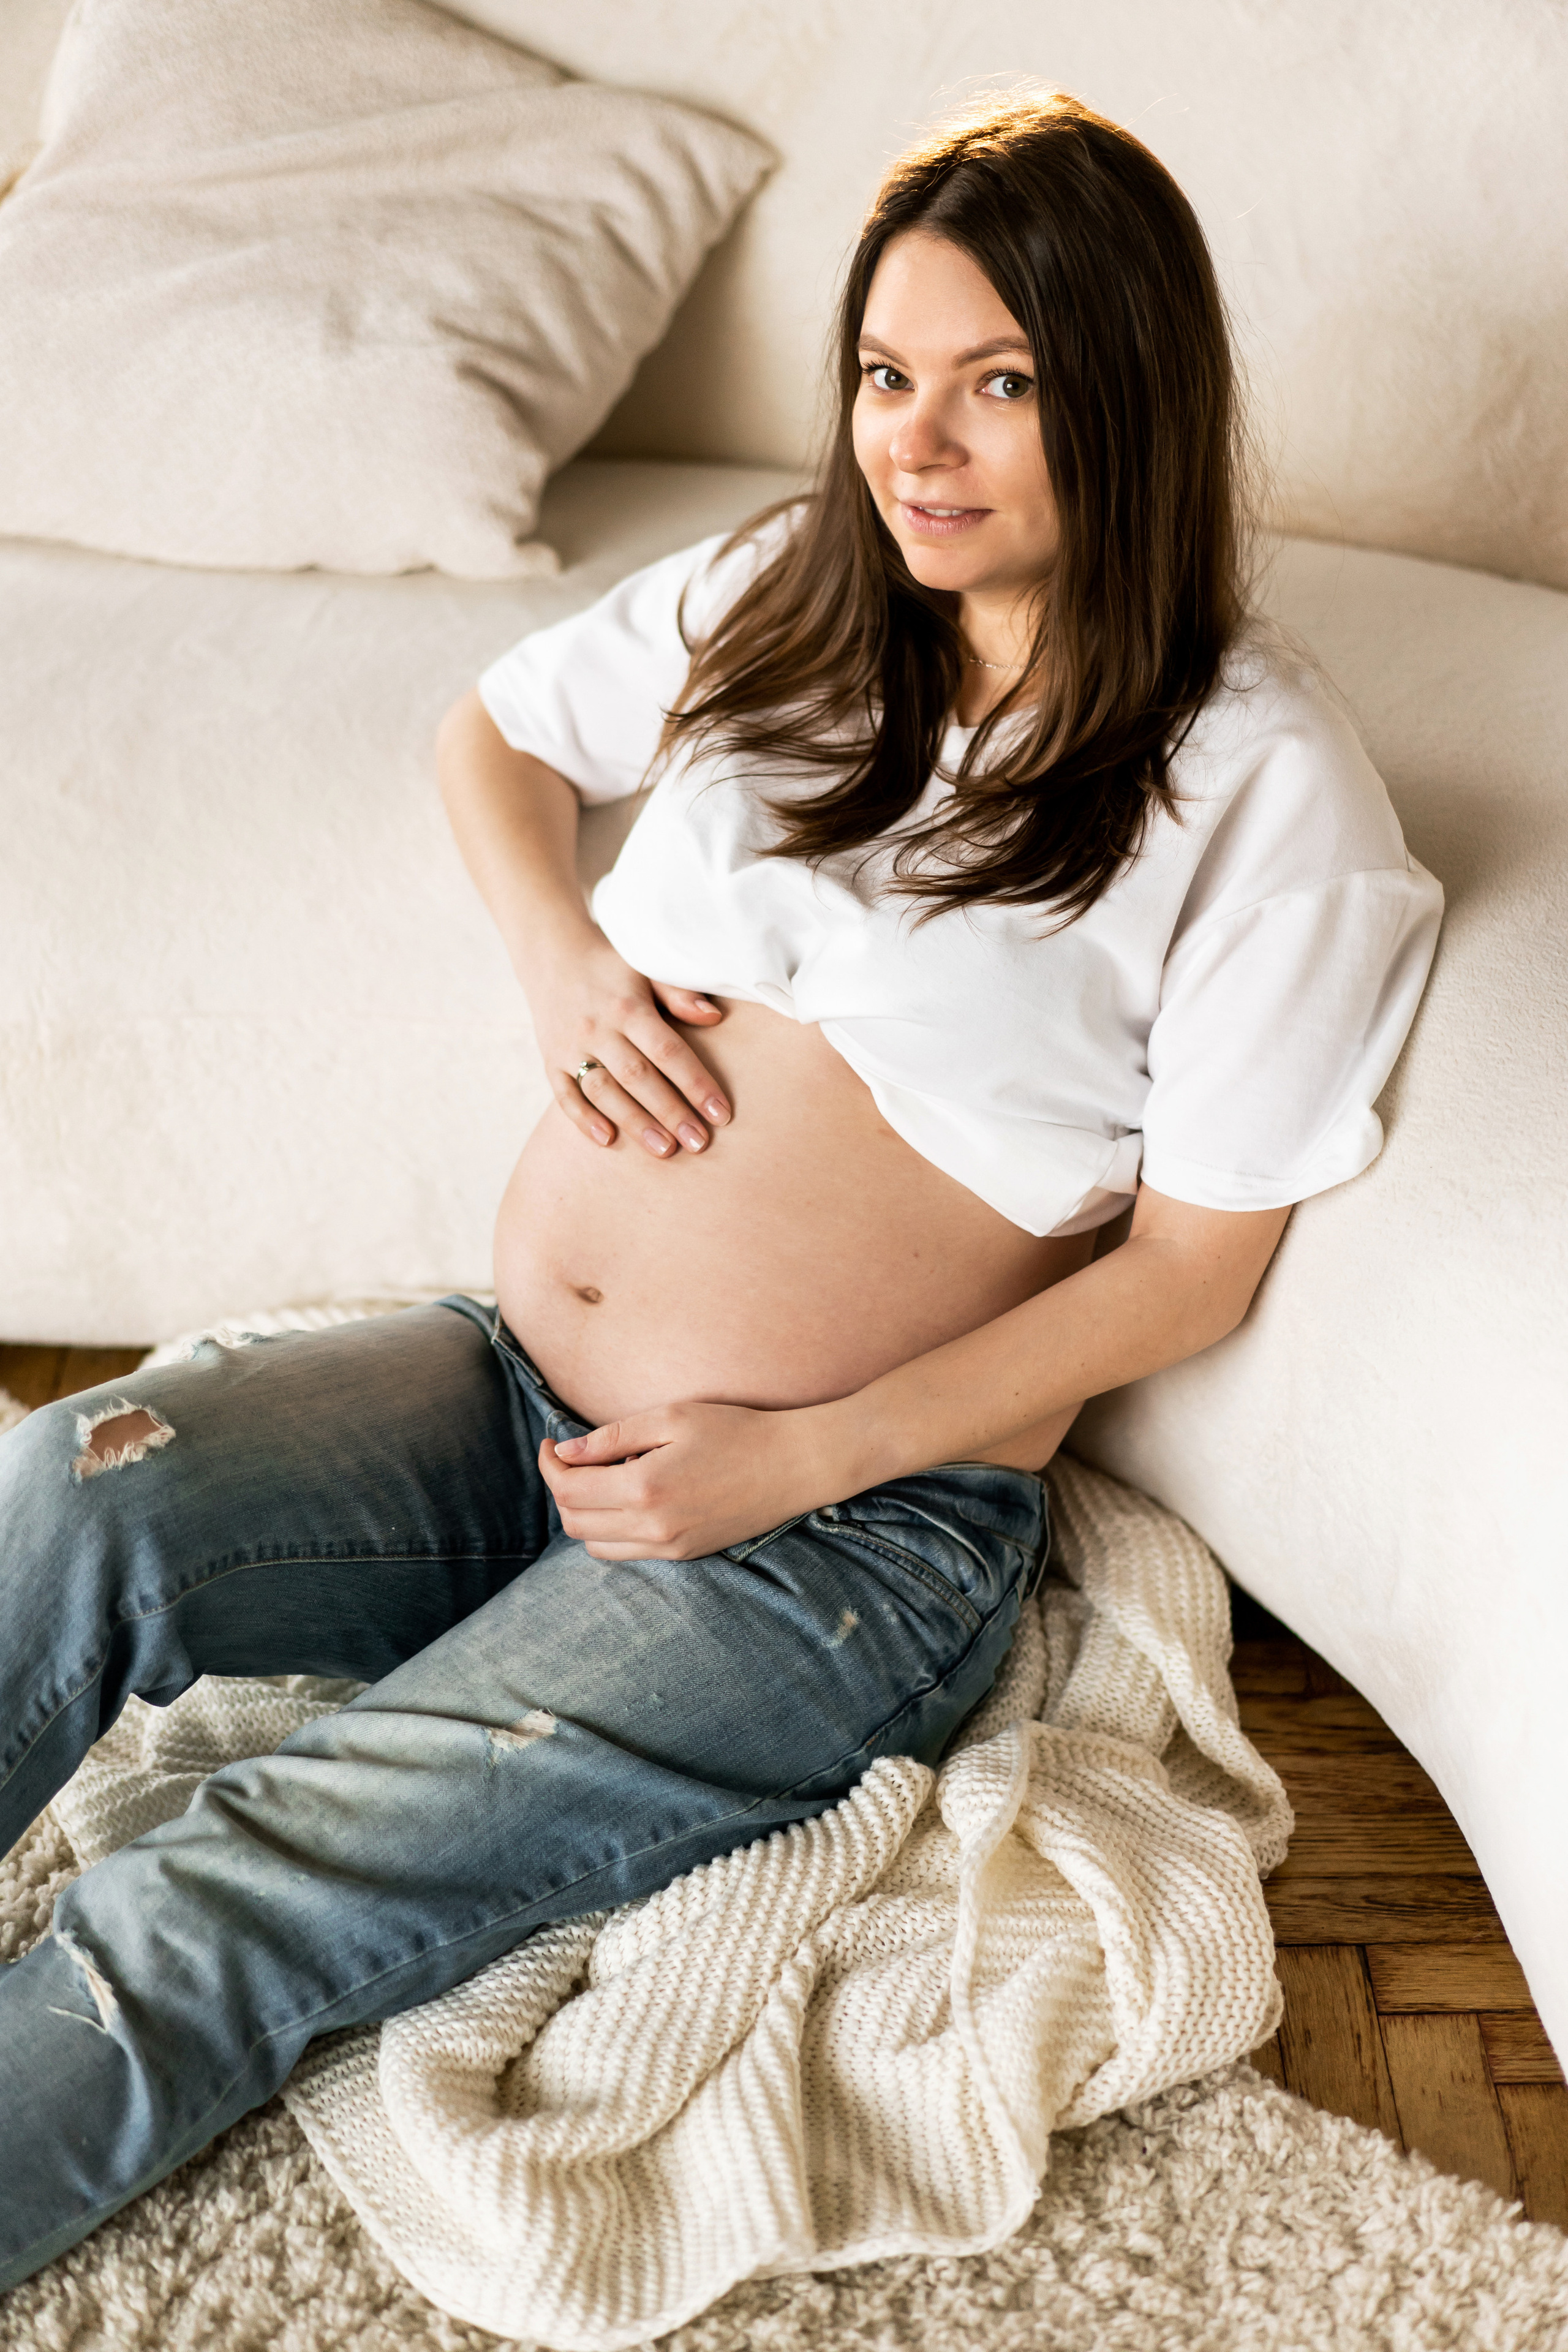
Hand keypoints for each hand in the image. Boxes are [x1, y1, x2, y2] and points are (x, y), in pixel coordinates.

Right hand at [529, 931, 730, 1160]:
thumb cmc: (613, 969)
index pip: (668, 1051)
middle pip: (638, 1077)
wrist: (552, 955)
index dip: (696, 1084)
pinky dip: (583, 1119)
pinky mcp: (550, 1060)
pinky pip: (564, 1094)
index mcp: (628, 1007)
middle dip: (670, 1113)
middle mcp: (598, 1028)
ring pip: (603, 1092)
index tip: (721, 1114)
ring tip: (664, 1151)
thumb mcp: (647, 970)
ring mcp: (570, 1046)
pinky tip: (608, 1141)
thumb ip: (680, 994)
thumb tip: (715, 1016)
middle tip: (699, 1144)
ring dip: (633, 1123)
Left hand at [538, 1400, 843, 1559]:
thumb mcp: (671, 1416)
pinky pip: (627, 1553)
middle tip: (571, 1458)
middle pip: (575, 1522)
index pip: (569, 1490)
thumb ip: (612, 1436)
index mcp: (645, 1487)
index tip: (551, 1443)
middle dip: (561, 1489)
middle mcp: (653, 1527)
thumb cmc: (736, 1430)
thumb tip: (566, 1452)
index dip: (550, 1465)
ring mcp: (669, 1547)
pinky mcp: (685, 1555)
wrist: (795, 1465)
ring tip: (600, 1479)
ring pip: (595, 1546)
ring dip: (584, 1514)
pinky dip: (611, 1531)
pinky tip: (629, 1498)